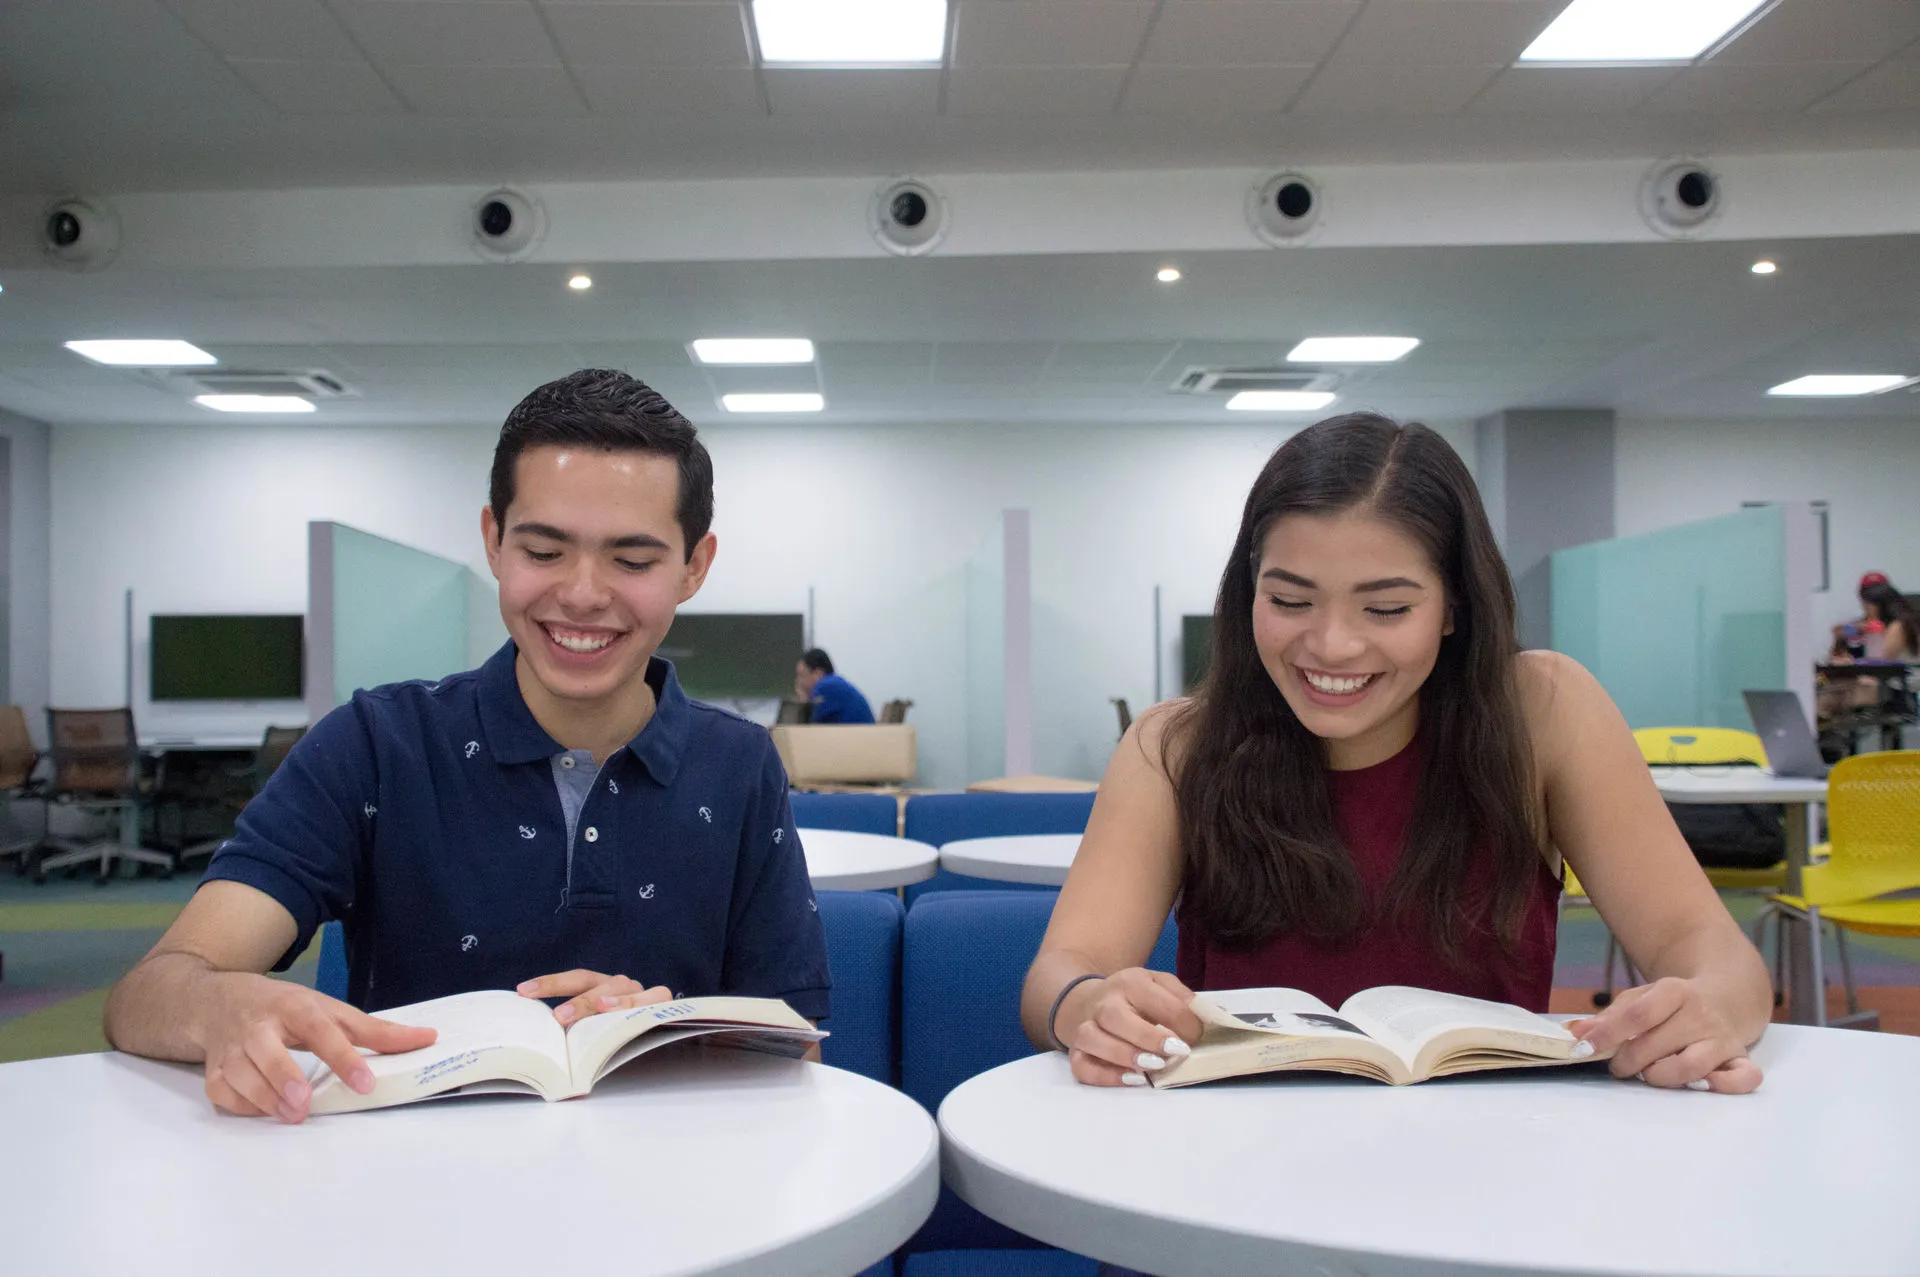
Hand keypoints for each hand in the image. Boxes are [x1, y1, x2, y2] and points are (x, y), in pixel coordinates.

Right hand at [199, 974, 437, 1122]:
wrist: (220, 1000)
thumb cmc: (286, 1007)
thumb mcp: (331, 1010)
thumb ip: (376, 1030)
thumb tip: (428, 1038)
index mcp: (295, 1007)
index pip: (321, 1031)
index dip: (344, 1057)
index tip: (366, 1083)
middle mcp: (258, 1026)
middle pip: (265, 1051)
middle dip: (282, 1077)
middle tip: (304, 1105)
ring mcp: (231, 1049)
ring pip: (238, 1075)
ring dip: (263, 1098)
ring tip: (291, 1115)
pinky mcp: (212, 1070)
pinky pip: (222, 1092)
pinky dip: (242, 1105)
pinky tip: (265, 1112)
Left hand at [516, 969, 672, 1025]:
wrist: (664, 1034)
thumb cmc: (619, 1035)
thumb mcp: (593, 1029)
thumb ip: (575, 1029)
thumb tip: (542, 1042)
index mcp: (602, 986)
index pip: (576, 978)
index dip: (550, 983)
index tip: (523, 990)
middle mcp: (622, 985)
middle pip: (597, 982)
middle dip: (578, 998)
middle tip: (558, 1016)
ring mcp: (643, 993)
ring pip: (626, 991)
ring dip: (613, 1000)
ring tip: (601, 1007)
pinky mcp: (663, 1005)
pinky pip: (654, 1004)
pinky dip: (642, 1007)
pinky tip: (633, 1016)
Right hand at [1060, 968, 1203, 1087]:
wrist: (1094, 1001)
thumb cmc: (1137, 999)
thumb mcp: (1161, 986)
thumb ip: (1186, 999)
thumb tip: (1217, 1017)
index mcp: (1130, 982)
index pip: (1157, 1000)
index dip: (1183, 1021)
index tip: (1198, 1037)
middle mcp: (1104, 1003)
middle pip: (1115, 1017)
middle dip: (1147, 1037)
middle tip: (1177, 1052)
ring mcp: (1085, 1026)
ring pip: (1092, 1039)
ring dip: (1123, 1055)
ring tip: (1152, 1068)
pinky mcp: (1076, 1052)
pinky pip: (1081, 1065)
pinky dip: (1104, 1076)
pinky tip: (1131, 1080)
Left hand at [1569, 976, 1762, 1093]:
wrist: (1728, 996)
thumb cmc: (1674, 1003)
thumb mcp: (1642, 999)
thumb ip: (1610, 1017)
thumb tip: (1575, 1033)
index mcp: (1675, 992)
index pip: (1638, 1016)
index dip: (1608, 1034)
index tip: (1585, 1049)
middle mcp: (1701, 1014)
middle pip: (1657, 1045)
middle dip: (1629, 1061)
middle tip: (1620, 1066)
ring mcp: (1723, 1038)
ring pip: (1691, 1066)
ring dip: (1661, 1077)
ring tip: (1649, 1073)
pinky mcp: (1741, 1058)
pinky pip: (1743, 1078)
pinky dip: (1723, 1085)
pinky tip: (1701, 1084)